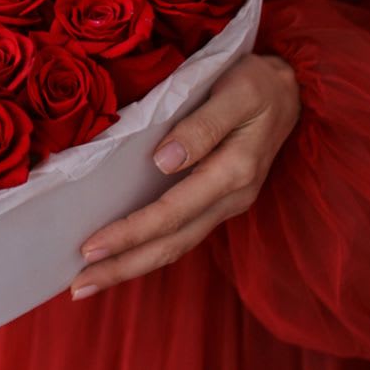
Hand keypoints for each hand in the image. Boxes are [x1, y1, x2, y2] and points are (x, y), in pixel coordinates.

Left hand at [70, 52, 299, 299]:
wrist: (291, 88)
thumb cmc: (258, 83)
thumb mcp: (236, 93)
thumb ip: (202, 127)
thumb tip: (163, 161)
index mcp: (233, 173)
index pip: (172, 213)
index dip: (131, 233)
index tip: (90, 248)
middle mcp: (230, 198)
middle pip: (172, 243)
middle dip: (123, 267)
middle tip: (78, 287)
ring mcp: (225, 203)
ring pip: (176, 244)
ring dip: (133, 265)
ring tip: (89, 282)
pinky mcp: (217, 199)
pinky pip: (181, 231)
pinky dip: (149, 247)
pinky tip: (123, 254)